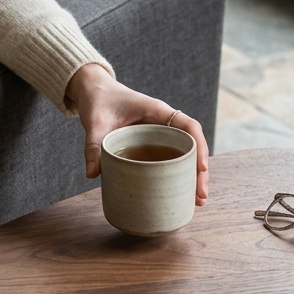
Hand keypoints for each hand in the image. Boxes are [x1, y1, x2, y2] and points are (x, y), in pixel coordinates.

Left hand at [66, 64, 208, 205]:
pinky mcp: (150, 143)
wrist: (94, 91)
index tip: (201, 168)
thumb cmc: (98, 100)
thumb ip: (93, 145)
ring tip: (196, 201)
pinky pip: (169, 157)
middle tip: (200, 197)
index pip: (189, 126)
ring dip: (192, 175)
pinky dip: (177, 174)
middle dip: (200, 171)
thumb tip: (92, 175)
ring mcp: (159, 133)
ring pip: (184, 154)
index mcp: (157, 111)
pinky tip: (179, 193)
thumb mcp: (95, 123)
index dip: (199, 146)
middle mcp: (163, 122)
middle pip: (192, 145)